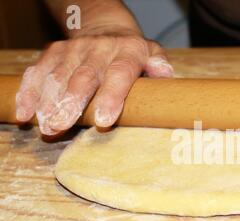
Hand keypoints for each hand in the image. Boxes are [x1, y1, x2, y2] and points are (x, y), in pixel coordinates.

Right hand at [16, 34, 173, 134]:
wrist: (104, 27)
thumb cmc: (131, 52)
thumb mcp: (151, 54)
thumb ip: (159, 65)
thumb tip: (165, 75)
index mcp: (127, 53)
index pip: (119, 74)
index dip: (111, 97)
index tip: (103, 121)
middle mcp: (98, 49)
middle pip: (83, 77)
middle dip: (71, 103)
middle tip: (61, 126)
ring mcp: (73, 50)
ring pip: (58, 76)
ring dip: (48, 102)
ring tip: (45, 125)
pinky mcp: (54, 52)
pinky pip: (38, 71)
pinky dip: (29, 92)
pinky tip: (25, 113)